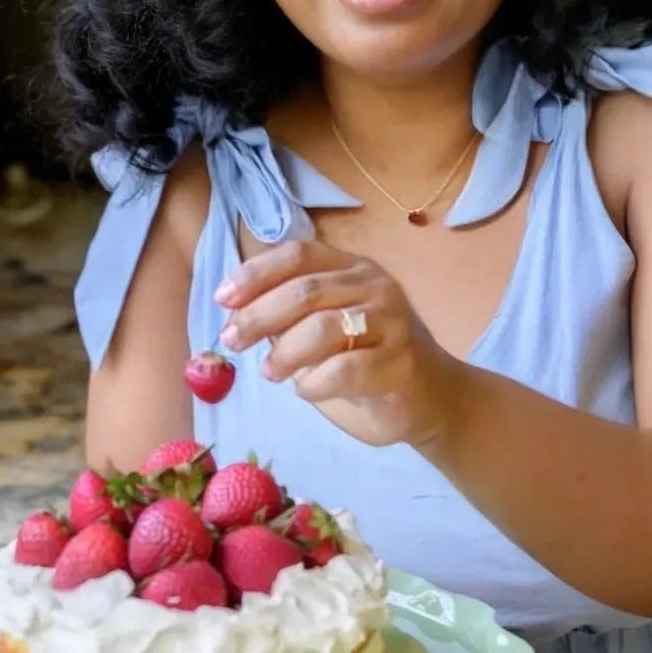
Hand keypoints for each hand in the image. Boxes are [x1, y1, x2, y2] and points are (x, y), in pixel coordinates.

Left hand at [215, 238, 460, 448]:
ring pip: (323, 328)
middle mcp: (375, 286)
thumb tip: (237, 314)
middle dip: (259, 316)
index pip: (299, 255)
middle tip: (232, 341)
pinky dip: (314, 383)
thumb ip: (290, 316)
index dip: (256, 273)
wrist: (428, 397)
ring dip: (285, 352)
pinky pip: (343, 370)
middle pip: (305, 290)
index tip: (223, 299)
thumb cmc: (366, 359)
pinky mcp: (400, 362)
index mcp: (353, 268)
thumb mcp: (323, 328)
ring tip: (271, 373)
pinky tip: (306, 390)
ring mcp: (392, 322)